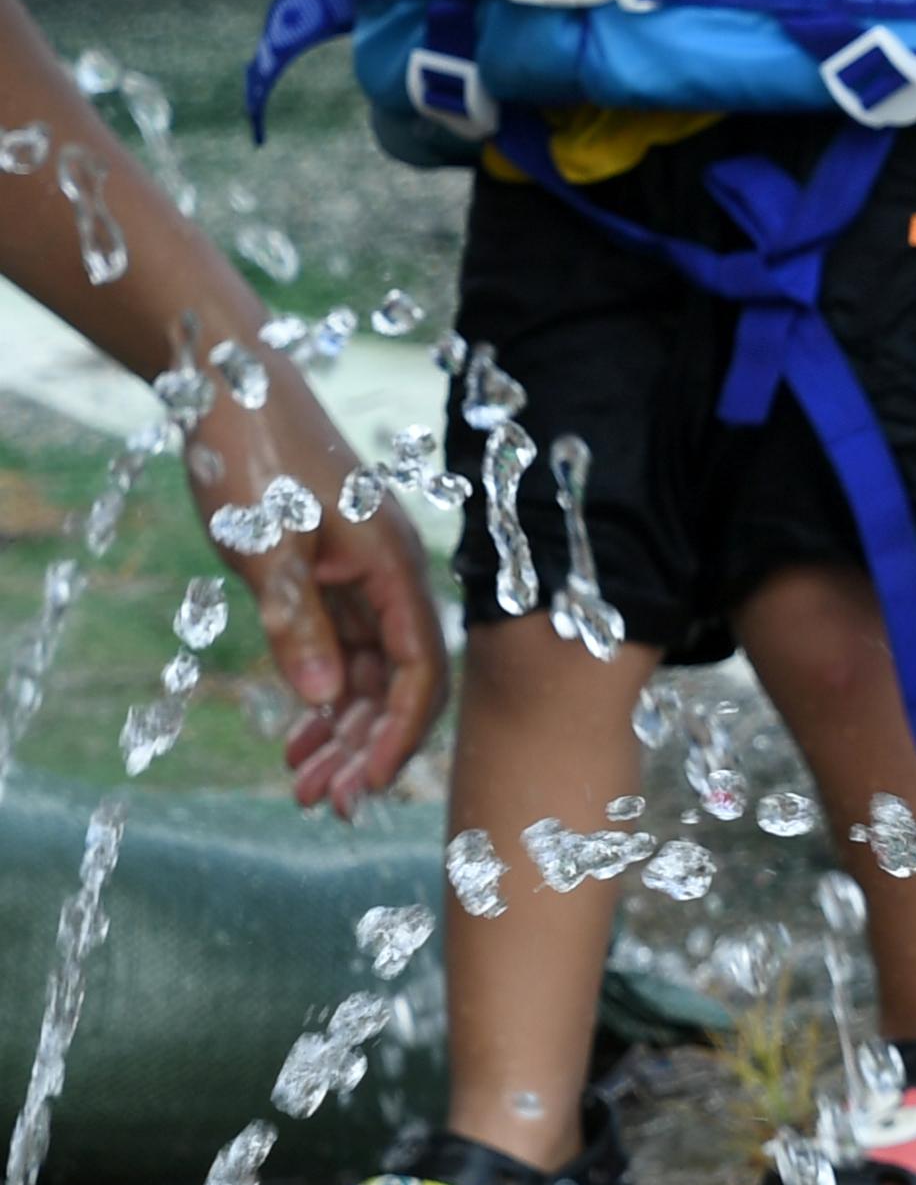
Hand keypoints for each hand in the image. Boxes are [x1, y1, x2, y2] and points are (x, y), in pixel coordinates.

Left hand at [183, 375, 444, 816]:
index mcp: (394, 567)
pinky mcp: (331, 576)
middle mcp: (390, 578)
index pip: (417, 671)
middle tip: (322, 802)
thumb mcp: (265, 544)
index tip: (363, 785)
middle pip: (396, 683)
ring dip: (339, 731)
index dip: (396, 734)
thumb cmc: (252, 451)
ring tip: (301, 782)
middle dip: (365, 747)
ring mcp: (362, 578)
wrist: (229, 381)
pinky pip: (338, 651)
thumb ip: (296, 623)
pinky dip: (320, 694)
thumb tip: (324, 703)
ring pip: (365, 674)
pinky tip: (296, 734)